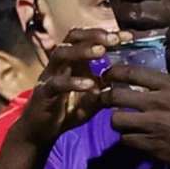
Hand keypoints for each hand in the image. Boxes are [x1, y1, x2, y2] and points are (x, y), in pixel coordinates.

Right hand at [12, 28, 132, 146]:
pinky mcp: (43, 93)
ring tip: (101, 51)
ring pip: (61, 54)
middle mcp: (59, 64)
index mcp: (72, 62)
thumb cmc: (66, 111)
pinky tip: (90, 85)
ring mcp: (49, 76)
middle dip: (94, 35)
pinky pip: (56, 83)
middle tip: (114, 38)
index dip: (107, 35)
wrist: (40, 133)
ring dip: (82, 50)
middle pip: (72, 38)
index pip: (87, 39)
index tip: (128, 36)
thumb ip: (105, 88)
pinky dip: (73, 82)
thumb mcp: (91, 99)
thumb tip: (126, 80)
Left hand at [103, 64, 169, 168]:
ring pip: (117, 120)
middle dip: (104, 98)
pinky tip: (136, 138)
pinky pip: (126, 140)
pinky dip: (128, 139)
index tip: (106, 76)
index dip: (112, 73)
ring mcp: (154, 125)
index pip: (131, 72)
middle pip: (116, 96)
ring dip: (117, 121)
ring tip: (123, 122)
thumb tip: (140, 82)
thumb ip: (165, 87)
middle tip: (103, 100)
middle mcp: (160, 102)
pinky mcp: (152, 145)